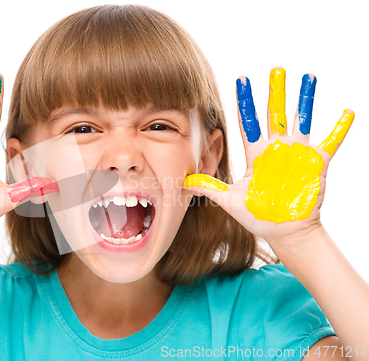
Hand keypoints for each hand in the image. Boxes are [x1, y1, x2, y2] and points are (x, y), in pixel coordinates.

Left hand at [183, 67, 353, 246]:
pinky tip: (348, 111)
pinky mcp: (317, 163)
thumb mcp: (230, 201)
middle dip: (275, 92)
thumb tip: (184, 181)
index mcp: (256, 154)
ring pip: (302, 120)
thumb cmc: (259, 216)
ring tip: (308, 77)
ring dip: (305, 99)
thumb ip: (209, 188)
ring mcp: (298, 154)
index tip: (242, 80)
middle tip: (276, 68)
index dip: (245, 102)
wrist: (285, 232)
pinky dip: (339, 128)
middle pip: (275, 114)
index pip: (249, 122)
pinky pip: (331, 141)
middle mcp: (277, 149)